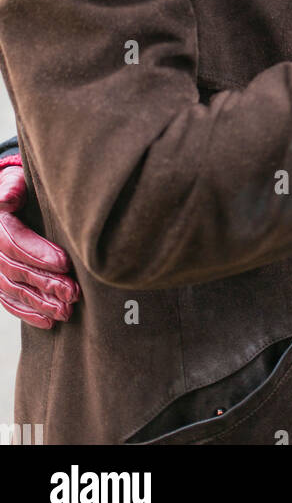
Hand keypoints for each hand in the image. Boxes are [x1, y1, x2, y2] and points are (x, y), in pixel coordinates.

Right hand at [0, 162, 78, 327]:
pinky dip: (29, 313)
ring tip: (66, 311)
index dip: (39, 253)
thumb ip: (12, 189)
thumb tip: (6, 199)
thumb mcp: (14, 181)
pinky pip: (10, 302)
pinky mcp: (0, 282)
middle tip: (73, 292)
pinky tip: (49, 321)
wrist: (7, 198)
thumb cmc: (17, 188)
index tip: (65, 262)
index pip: (16, 242)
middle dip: (47, 283)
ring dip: (41, 303)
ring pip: (15, 290)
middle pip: (18, 271)